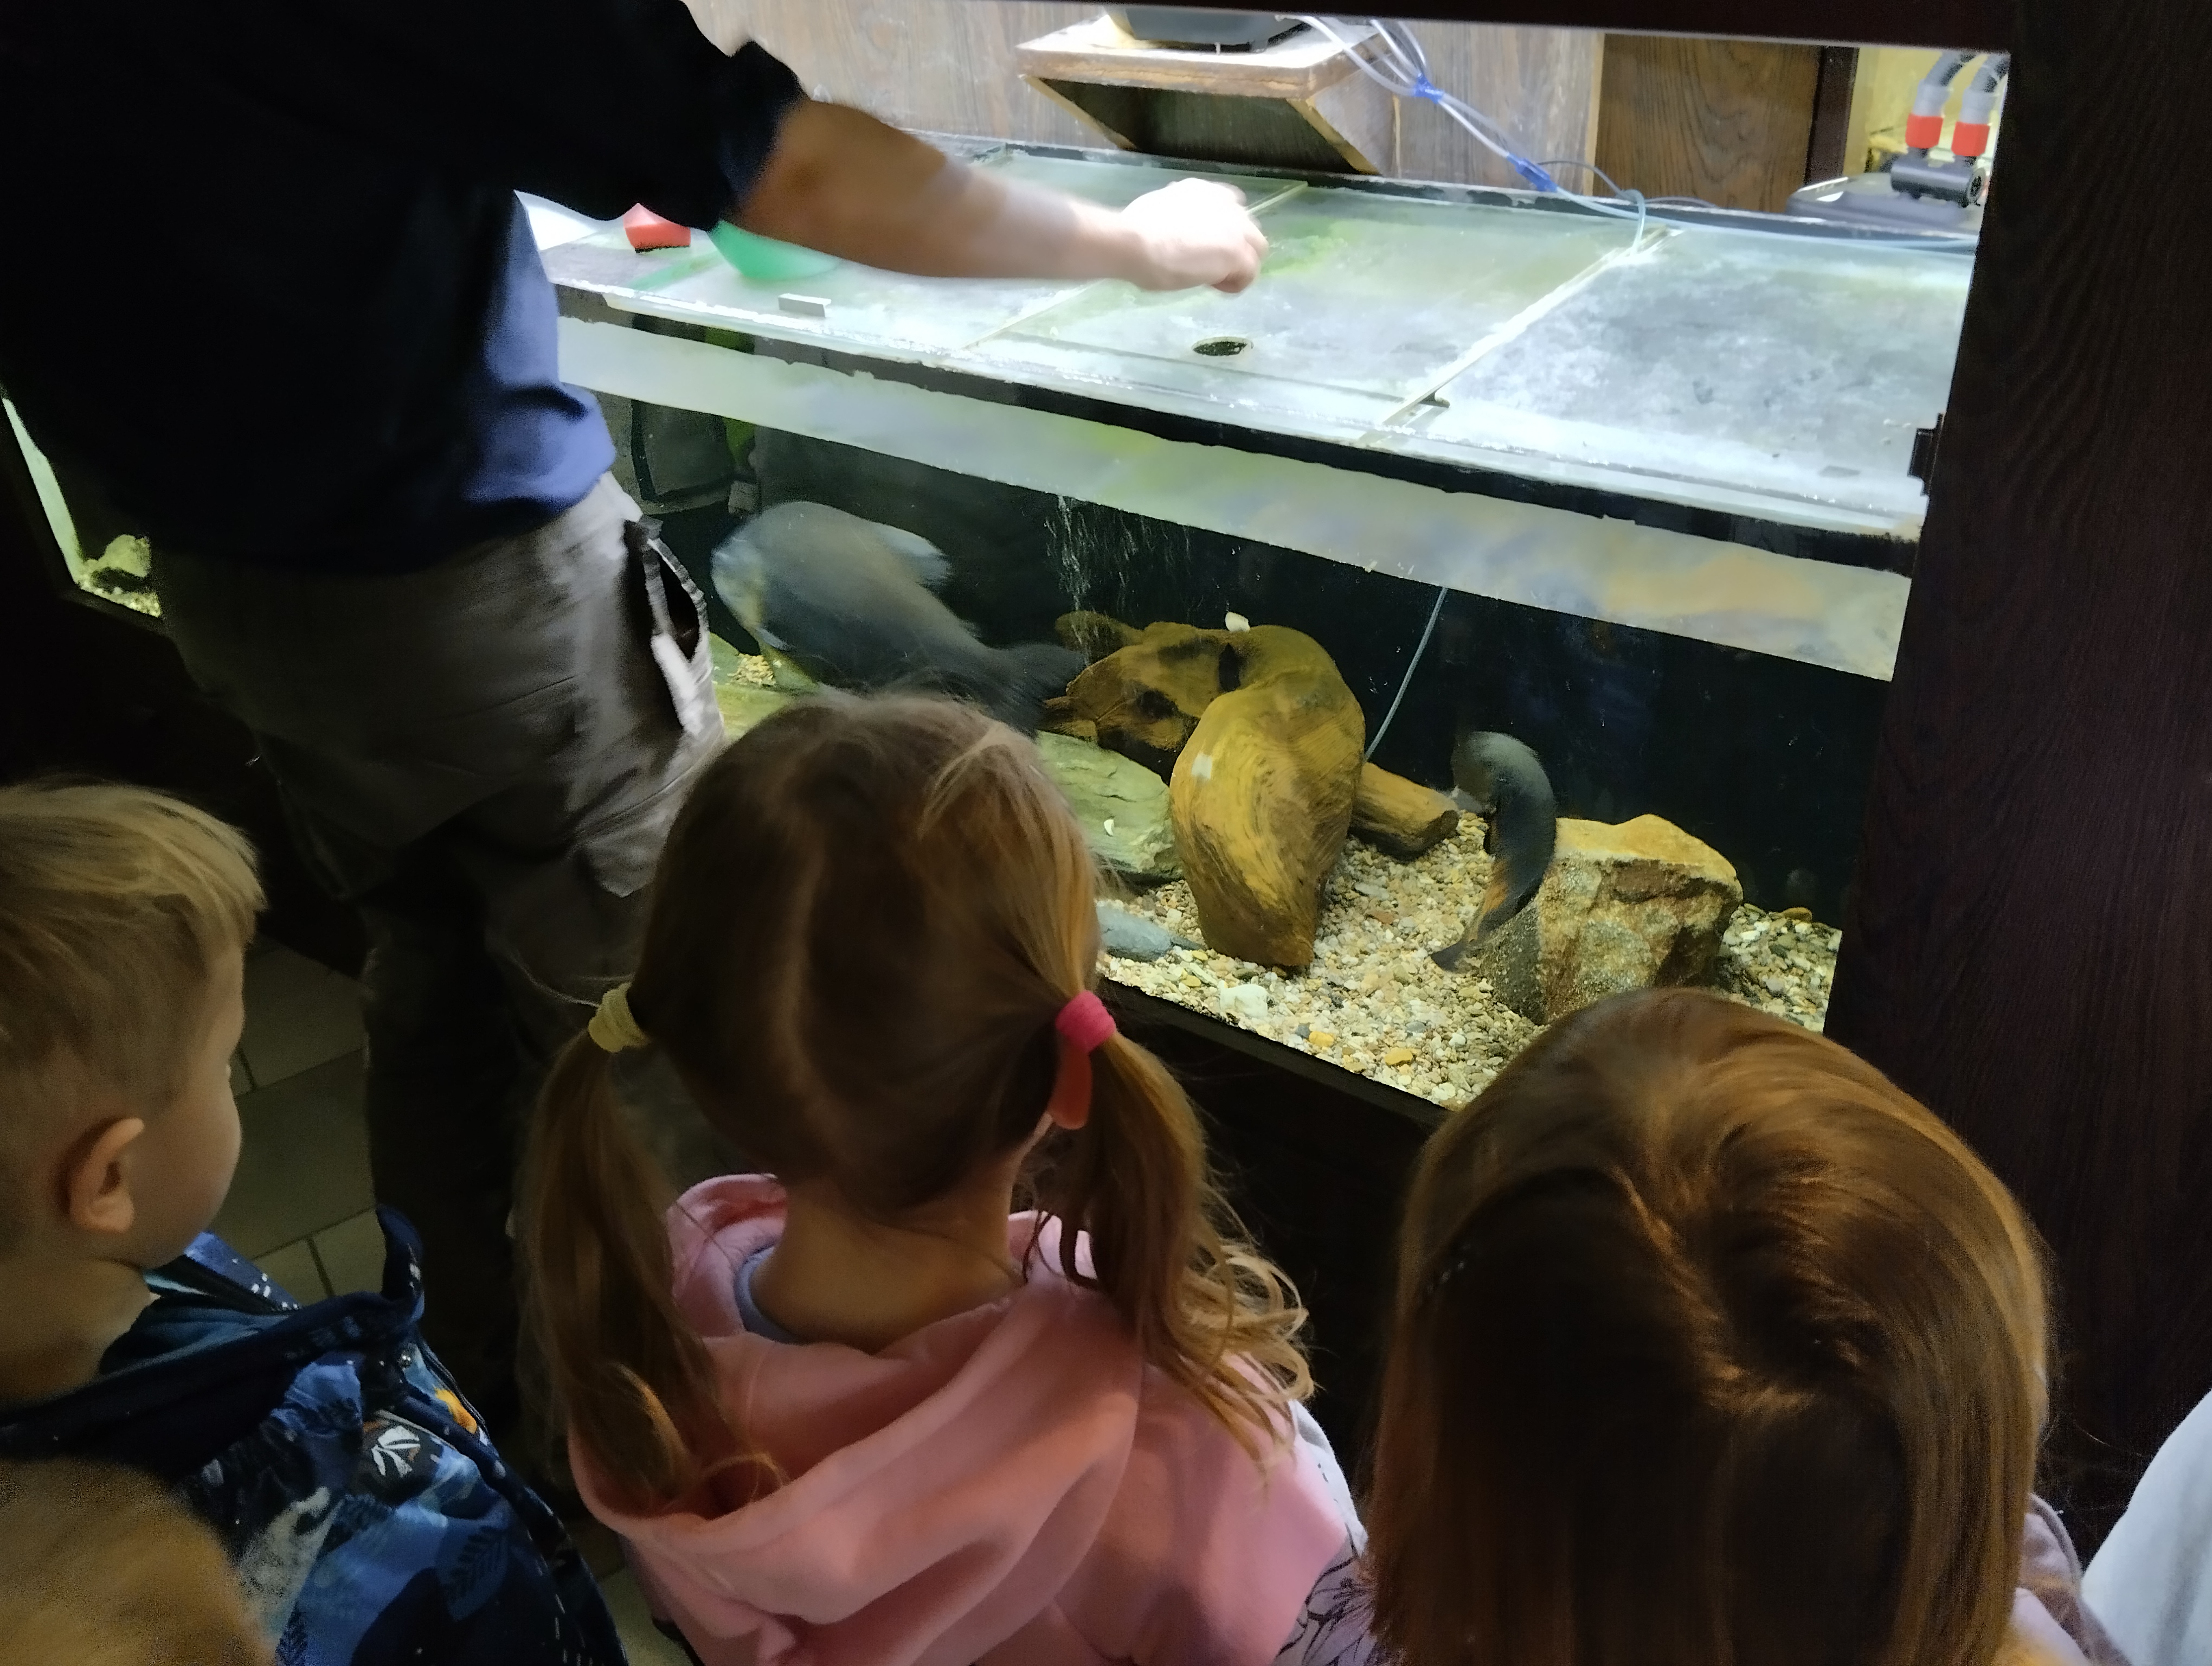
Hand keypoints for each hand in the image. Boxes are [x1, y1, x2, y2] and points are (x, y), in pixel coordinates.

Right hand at [1118, 179, 1267, 293]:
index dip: (1223, 226)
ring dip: (1240, 264)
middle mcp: (1224, 203)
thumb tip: (1172, 227)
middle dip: (1236, 246)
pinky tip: (1213, 286)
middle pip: (1249, 227)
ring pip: (1257, 248)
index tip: (1206, 242)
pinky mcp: (1237, 253)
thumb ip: (1176, 215)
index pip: (1231, 204)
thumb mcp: (1159, 211)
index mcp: (1203, 191)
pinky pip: (1250, 273)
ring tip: (1214, 277)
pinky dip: (1234, 284)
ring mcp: (1235, 227)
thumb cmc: (1134, 231)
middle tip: (1211, 264)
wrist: (1135, 242)